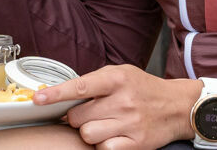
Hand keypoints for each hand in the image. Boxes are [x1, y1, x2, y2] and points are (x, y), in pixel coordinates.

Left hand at [35, 65, 204, 149]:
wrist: (179, 106)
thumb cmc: (144, 89)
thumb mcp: (121, 74)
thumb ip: (94, 82)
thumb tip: (60, 95)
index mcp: (116, 79)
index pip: (79, 86)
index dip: (55, 94)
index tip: (37, 99)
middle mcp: (123, 100)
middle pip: (77, 117)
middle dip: (77, 117)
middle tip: (90, 113)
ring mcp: (130, 123)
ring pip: (87, 134)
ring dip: (89, 132)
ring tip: (103, 124)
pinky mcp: (136, 143)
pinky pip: (103, 149)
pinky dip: (103, 145)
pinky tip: (113, 136)